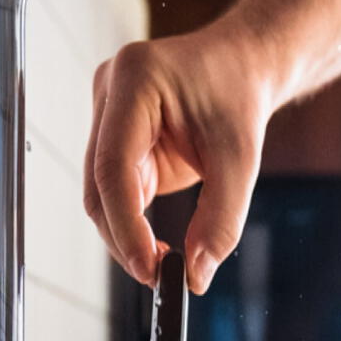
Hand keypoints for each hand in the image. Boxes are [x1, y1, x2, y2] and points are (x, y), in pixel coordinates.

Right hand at [84, 33, 273, 293]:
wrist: (241, 65)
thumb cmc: (239, 94)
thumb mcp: (240, 158)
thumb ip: (221, 219)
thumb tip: (196, 275)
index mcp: (135, 80)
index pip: (114, 165)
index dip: (125, 223)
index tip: (148, 266)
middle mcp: (109, 94)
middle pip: (99, 184)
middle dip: (123, 236)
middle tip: (157, 274)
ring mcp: (104, 115)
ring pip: (100, 192)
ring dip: (125, 232)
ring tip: (162, 260)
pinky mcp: (111, 136)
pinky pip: (113, 190)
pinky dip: (131, 220)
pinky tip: (153, 240)